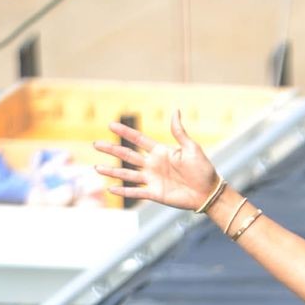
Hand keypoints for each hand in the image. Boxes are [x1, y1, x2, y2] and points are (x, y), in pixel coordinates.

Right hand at [93, 108, 217, 211]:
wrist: (208, 192)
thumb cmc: (203, 169)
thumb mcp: (191, 147)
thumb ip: (178, 131)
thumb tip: (175, 110)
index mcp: (160, 152)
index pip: (138, 140)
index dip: (125, 133)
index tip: (110, 125)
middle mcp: (153, 165)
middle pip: (127, 156)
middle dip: (112, 150)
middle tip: (96, 144)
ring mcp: (152, 180)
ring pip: (128, 174)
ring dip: (112, 171)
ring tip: (97, 168)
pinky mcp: (155, 194)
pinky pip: (136, 192)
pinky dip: (123, 191)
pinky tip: (110, 188)